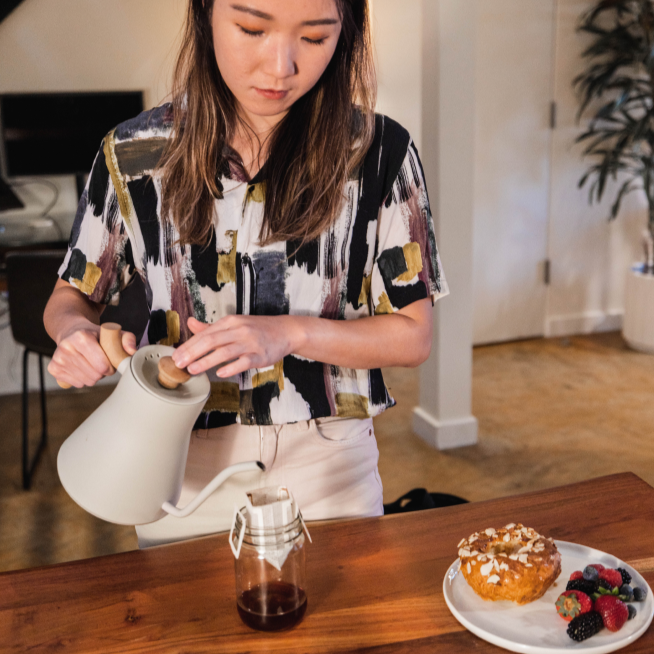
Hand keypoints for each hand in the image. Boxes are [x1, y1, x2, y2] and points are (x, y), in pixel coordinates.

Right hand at [48, 324, 136, 388]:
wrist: (70, 331)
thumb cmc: (94, 334)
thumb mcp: (112, 332)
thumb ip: (127, 339)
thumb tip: (132, 351)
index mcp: (81, 337)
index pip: (102, 365)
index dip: (110, 367)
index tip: (110, 361)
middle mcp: (66, 348)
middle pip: (95, 375)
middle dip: (102, 372)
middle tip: (101, 362)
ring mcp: (58, 359)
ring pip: (86, 381)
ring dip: (93, 376)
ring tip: (91, 363)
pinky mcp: (54, 369)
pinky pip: (77, 384)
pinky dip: (83, 379)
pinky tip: (82, 367)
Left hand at [172, 316, 299, 377]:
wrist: (285, 331)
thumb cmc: (258, 329)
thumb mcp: (234, 324)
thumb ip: (211, 327)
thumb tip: (190, 323)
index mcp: (230, 322)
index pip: (205, 333)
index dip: (188, 345)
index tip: (175, 355)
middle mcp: (239, 330)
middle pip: (211, 341)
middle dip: (192, 352)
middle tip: (178, 363)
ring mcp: (250, 343)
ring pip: (224, 352)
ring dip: (206, 361)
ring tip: (192, 369)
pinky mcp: (259, 356)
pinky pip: (243, 362)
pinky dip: (230, 367)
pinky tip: (220, 373)